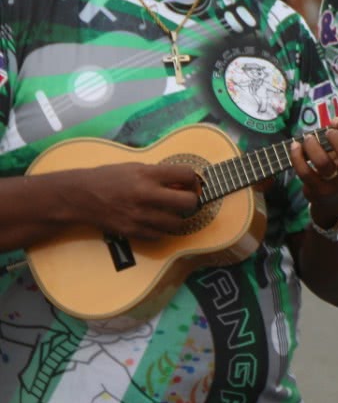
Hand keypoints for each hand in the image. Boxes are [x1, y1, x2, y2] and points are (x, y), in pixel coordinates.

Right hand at [79, 163, 202, 240]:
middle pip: (189, 202)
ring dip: (178, 218)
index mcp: (148, 174)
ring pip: (178, 223)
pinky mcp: (133, 231)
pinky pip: (161, 235)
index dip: (192, 179)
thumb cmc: (109, 178)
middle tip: (185, 200)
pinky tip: (156, 221)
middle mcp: (146, 195)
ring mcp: (140, 215)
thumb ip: (160, 174)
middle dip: (191, 201)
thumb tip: (185, 182)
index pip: (187, 175)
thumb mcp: (135, 167)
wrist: (80, 196)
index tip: (189, 183)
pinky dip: (162, 229)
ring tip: (170, 212)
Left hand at [288, 116, 337, 204]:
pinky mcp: (319, 191)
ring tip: (307, 138)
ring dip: (312, 146)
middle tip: (327, 131)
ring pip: (324, 164)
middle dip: (335, 138)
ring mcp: (337, 183)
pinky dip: (297, 157)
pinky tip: (295, 147)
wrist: (336, 199)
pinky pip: (306, 174)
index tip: (336, 121)